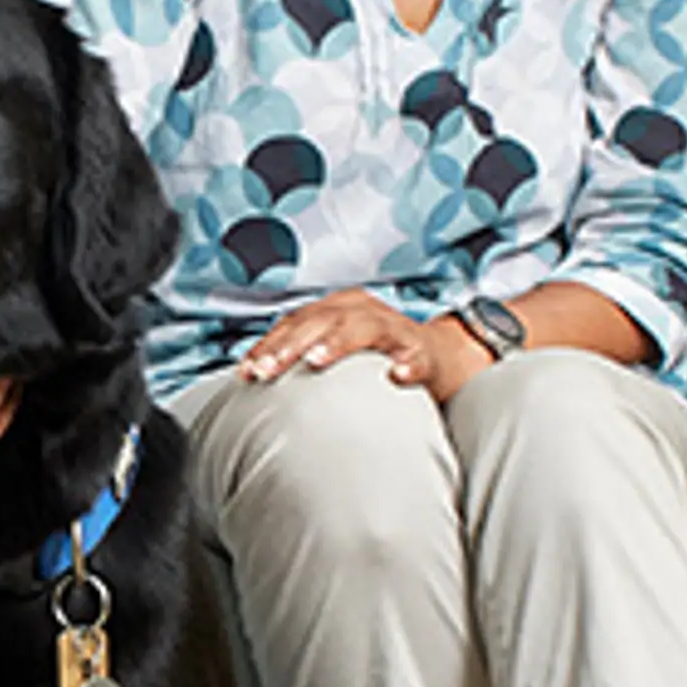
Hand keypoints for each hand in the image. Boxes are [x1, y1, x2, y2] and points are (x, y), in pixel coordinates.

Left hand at [241, 291, 490, 402]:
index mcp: (339, 309)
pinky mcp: (425, 353)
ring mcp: (396, 330)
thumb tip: (252, 378)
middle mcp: (365, 311)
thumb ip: (302, 355)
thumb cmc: (377, 358)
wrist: (441, 358)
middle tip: (265, 371)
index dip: (269, 344)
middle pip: (321, 319)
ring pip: (365, 328)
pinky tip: (396, 377)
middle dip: (289, 345)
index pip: (295, 321)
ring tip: (315, 362)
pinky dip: (406, 367)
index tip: (245, 371)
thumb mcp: (337, 348)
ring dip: (338, 342)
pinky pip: (416, 358)